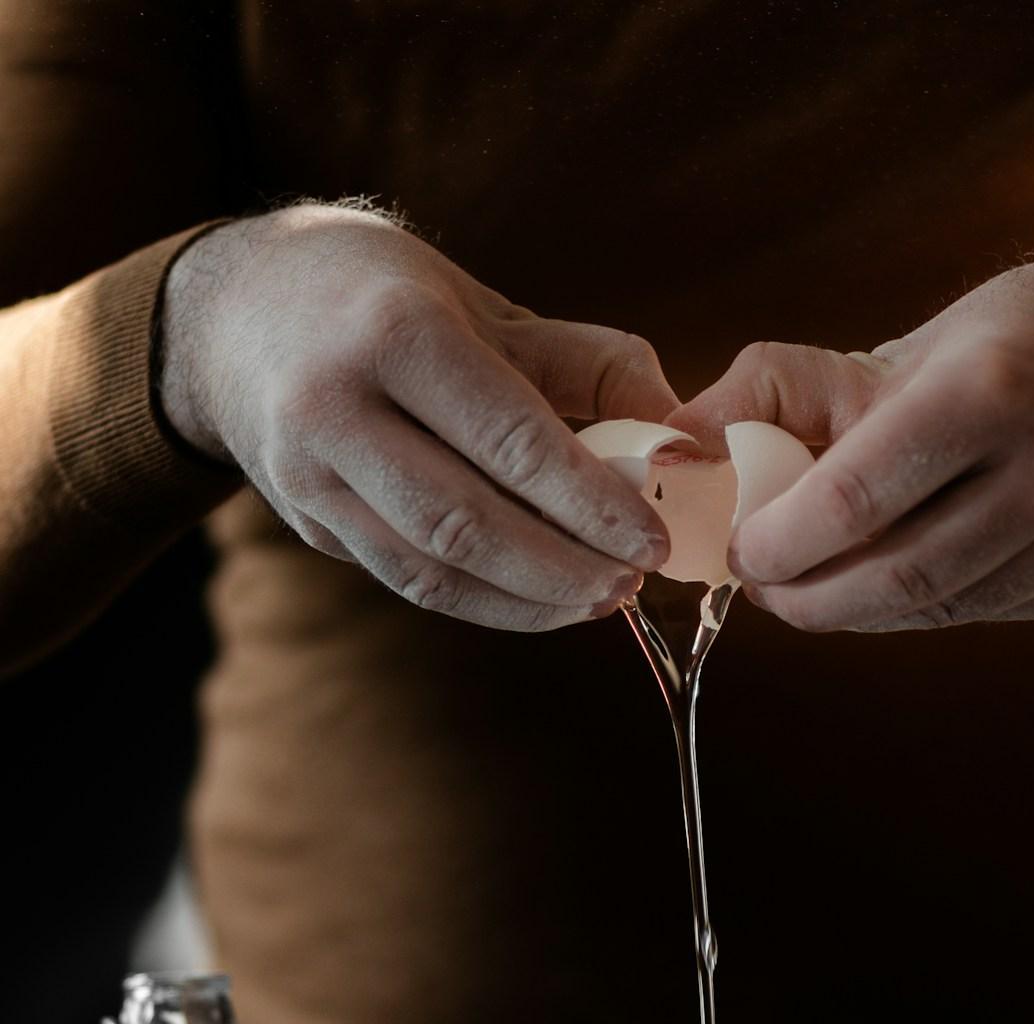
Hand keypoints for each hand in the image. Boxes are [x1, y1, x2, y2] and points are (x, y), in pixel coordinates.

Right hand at [159, 204, 675, 630]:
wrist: (234, 313)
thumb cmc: (383, 297)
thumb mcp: (486, 304)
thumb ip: (589, 366)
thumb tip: (684, 441)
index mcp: (394, 332)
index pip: (510, 440)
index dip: (592, 503)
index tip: (654, 541)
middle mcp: (336, 405)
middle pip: (466, 521)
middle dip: (564, 567)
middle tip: (634, 584)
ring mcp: (308, 473)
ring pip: (432, 568)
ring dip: (529, 599)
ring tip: (600, 600)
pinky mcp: (307, 521)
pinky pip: (407, 580)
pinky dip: (485, 602)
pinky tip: (541, 601)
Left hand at [668, 249, 1033, 630]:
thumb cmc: (1002, 342)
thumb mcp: (896, 345)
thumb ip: (776, 391)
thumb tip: (677, 447)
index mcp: (988, 393)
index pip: (856, 499)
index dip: (779, 543)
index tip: (738, 553)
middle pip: (892, 576)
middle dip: (805, 596)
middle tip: (762, 585)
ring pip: (929, 610)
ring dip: (851, 608)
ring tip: (813, 580)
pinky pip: (968, 614)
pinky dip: (909, 608)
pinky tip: (889, 576)